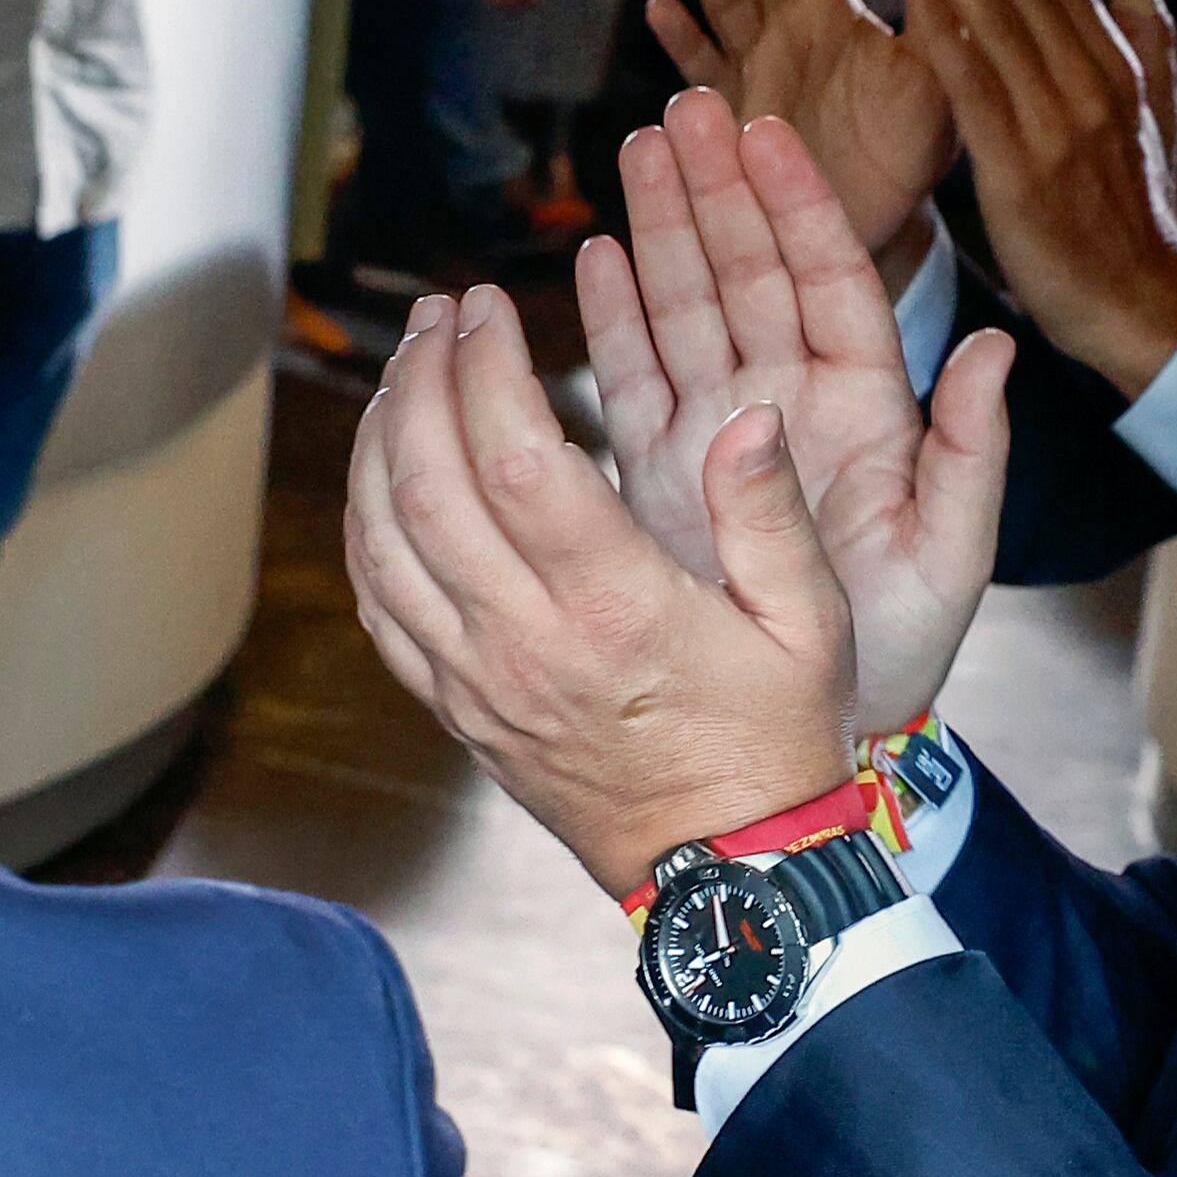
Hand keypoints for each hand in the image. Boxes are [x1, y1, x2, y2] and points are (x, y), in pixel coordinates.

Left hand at [345, 282, 866, 897]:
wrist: (725, 873)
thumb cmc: (773, 741)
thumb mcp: (810, 624)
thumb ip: (769, 513)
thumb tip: (745, 415)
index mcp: (613, 607)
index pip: (513, 455)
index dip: (486, 365)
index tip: (486, 303)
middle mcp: (525, 642)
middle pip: (427, 483)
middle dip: (421, 380)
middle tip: (437, 315)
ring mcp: (476, 680)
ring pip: (382, 540)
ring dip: (380, 441)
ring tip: (407, 371)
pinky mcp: (455, 708)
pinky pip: (377, 605)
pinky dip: (365, 525)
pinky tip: (385, 472)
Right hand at [582, 92, 1015, 733]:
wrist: (824, 729)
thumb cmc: (903, 649)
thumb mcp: (952, 555)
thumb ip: (969, 452)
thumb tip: (997, 350)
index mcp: (865, 408)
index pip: (829, 280)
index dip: (800, 203)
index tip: (768, 129)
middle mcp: (791, 403)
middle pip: (749, 272)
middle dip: (717, 189)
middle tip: (685, 108)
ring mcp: (724, 432)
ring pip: (690, 306)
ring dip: (664, 228)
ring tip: (639, 150)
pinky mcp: (666, 472)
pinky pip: (638, 376)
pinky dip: (618, 315)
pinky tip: (598, 254)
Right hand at [645, 0, 954, 252]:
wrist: (881, 226)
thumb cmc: (913, 152)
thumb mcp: (939, 80)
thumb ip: (936, 21)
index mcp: (828, 12)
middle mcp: (781, 32)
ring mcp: (751, 72)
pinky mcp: (731, 122)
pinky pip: (702, 75)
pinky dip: (683, 44)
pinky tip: (662, 7)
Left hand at [904, 0, 1176, 399]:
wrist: (1141, 304)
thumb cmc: (1135, 215)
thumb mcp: (1155, 113)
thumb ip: (1146, 32)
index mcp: (1114, 62)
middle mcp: (1089, 79)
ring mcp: (1057, 122)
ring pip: (1001, 18)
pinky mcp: (1022, 169)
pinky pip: (980, 87)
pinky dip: (951, 30)